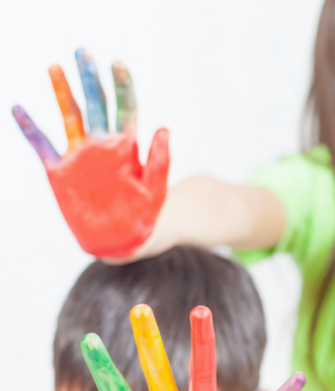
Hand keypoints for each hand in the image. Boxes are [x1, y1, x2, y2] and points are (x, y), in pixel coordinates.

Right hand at [12, 48, 168, 257]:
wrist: (125, 241)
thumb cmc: (145, 214)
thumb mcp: (155, 188)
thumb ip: (159, 160)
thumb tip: (163, 128)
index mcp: (126, 148)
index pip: (124, 109)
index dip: (121, 86)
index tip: (118, 64)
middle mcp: (102, 146)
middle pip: (95, 105)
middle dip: (89, 79)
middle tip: (83, 53)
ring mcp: (80, 157)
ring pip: (69, 118)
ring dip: (62, 93)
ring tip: (54, 67)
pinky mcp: (60, 173)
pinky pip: (42, 146)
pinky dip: (30, 128)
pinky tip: (18, 108)